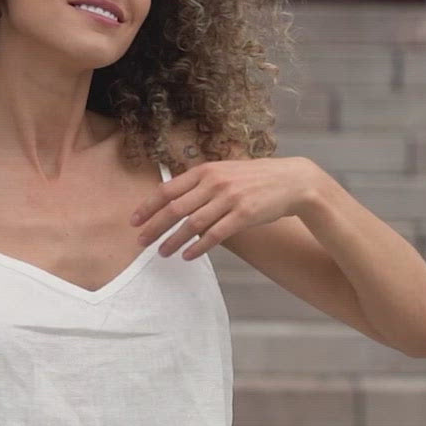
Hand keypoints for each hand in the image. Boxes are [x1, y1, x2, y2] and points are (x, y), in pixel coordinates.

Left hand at [131, 156, 314, 259]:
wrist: (291, 181)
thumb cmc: (255, 179)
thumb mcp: (225, 172)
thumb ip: (201, 184)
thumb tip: (175, 203)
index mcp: (206, 170)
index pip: (168, 189)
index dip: (148, 206)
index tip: (134, 221)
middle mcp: (215, 182)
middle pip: (175, 208)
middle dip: (154, 227)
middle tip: (140, 241)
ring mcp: (230, 198)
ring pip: (192, 224)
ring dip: (173, 241)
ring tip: (162, 253)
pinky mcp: (244, 214)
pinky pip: (215, 234)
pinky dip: (199, 247)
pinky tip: (188, 256)